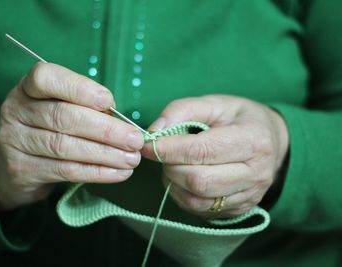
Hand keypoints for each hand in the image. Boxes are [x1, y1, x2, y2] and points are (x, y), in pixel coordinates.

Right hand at [0, 63, 143, 209]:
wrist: (18, 165)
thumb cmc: (50, 128)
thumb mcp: (63, 108)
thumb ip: (86, 107)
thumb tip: (118, 118)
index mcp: (28, 88)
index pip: (47, 78)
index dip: (80, 89)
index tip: (109, 102)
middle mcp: (16, 111)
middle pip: (63, 117)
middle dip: (105, 129)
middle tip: (135, 139)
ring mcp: (15, 141)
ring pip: (65, 146)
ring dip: (105, 154)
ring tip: (131, 159)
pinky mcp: (22, 170)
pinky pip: (65, 171)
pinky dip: (95, 172)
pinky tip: (117, 173)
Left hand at [141, 95, 288, 217]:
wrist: (271, 142)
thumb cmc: (239, 119)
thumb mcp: (215, 103)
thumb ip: (182, 110)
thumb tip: (154, 131)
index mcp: (253, 139)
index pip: (203, 151)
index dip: (169, 149)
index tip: (147, 144)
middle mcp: (256, 173)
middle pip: (199, 180)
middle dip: (170, 167)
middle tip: (161, 154)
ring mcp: (249, 195)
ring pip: (198, 200)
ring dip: (173, 183)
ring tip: (172, 165)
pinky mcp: (239, 210)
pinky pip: (201, 210)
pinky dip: (182, 195)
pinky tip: (181, 179)